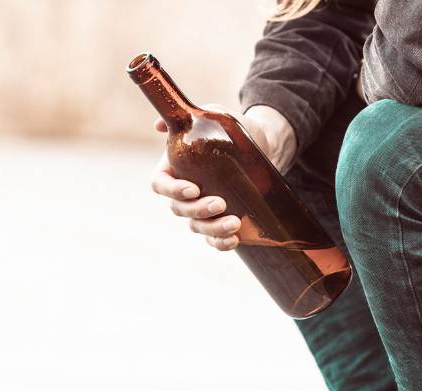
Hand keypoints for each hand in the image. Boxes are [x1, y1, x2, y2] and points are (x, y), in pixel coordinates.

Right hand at [148, 104, 295, 251]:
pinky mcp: (219, 221)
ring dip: (213, 229)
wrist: (262, 144)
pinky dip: (220, 243)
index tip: (193, 189)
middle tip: (220, 203)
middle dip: (198, 210)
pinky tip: (234, 240)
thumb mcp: (212, 115)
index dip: (172, 190)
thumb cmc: (230, 129)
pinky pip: (213, 240)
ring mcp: (200, 210)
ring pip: (198, 227)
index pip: (160, 185)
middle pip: (179, 209)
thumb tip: (159, 127)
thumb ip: (189, 118)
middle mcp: (183, 193)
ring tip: (235, 223)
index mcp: (173, 169)